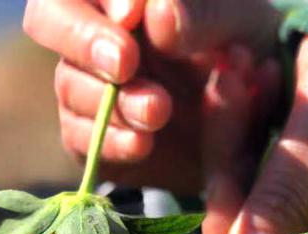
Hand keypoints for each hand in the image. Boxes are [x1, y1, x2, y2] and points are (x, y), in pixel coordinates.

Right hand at [22, 0, 281, 191]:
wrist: (256, 123)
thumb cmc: (243, 50)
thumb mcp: (240, 22)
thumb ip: (205, 13)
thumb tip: (158, 18)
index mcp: (118, 0)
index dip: (102, 1)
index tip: (133, 18)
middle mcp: (94, 39)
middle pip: (52, 25)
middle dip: (88, 44)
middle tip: (125, 64)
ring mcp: (93, 92)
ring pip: (71, 88)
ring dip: (112, 102)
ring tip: (159, 110)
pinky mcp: (103, 142)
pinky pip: (85, 143)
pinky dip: (112, 144)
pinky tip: (142, 144)